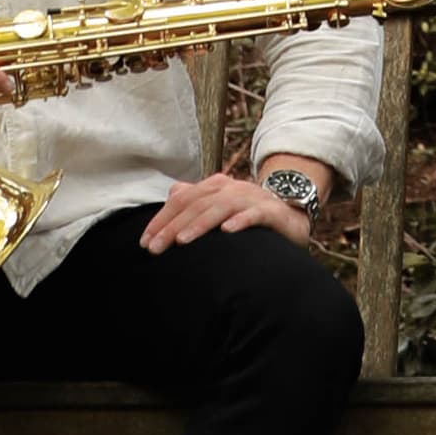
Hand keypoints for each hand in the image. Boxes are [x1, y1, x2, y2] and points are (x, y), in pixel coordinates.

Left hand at [140, 163, 329, 254]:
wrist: (291, 214)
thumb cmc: (247, 214)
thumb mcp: (218, 208)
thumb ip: (196, 202)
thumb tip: (171, 196)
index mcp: (215, 186)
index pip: (182, 199)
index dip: (161, 219)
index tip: (145, 242)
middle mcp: (231, 188)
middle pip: (196, 203)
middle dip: (172, 226)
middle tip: (155, 248)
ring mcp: (252, 198)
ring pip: (221, 207)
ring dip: (200, 223)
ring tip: (183, 240)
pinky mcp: (272, 212)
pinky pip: (255, 214)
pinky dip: (241, 220)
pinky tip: (228, 231)